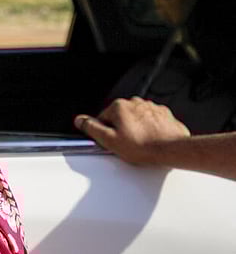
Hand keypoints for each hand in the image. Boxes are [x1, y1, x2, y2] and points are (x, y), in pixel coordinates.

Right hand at [74, 97, 190, 165]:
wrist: (173, 150)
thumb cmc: (144, 146)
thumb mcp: (110, 141)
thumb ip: (91, 128)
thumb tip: (80, 120)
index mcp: (119, 107)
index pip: (102, 119)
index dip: (105, 133)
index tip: (112, 141)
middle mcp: (135, 103)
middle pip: (119, 118)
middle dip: (121, 130)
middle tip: (126, 145)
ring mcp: (150, 107)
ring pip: (135, 119)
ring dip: (135, 129)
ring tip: (140, 144)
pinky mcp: (163, 114)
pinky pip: (150, 121)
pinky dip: (149, 129)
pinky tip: (150, 140)